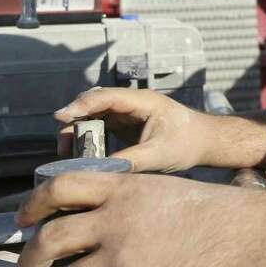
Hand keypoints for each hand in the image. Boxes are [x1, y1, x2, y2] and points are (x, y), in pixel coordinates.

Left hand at [16, 172, 258, 266]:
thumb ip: (127, 198)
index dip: (32, 205)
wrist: (242, 235)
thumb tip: (98, 216)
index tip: (22, 220)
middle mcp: (112, 219)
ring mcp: (118, 255)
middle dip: (28, 262)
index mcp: (121, 189)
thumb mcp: (162, 188)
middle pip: (48, 238)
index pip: (59, 188)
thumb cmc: (213, 212)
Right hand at [56, 88, 215, 172]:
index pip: (106, 97)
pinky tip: (80, 155)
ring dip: (78, 130)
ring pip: (93, 115)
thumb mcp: (159, 154)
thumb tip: (99, 170)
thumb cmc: (187, 143)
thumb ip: (130, 160)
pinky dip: (87, 138)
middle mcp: (132, 103)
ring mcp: (127, 113)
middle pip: (93, 104)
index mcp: (143, 101)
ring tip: (68, 152)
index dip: (81, 105)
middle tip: (64, 146)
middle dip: (74, 121)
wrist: (204, 142)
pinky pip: (99, 126)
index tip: (61, 117)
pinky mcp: (125, 125)